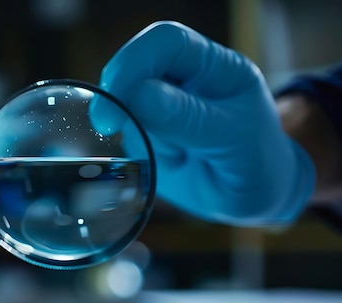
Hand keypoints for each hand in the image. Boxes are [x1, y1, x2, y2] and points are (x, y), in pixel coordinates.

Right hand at [97, 21, 314, 225]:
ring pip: (124, 102)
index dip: (134, 62)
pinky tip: (162, 162)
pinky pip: (124, 132)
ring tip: (171, 157)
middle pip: (135, 65)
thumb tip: (138, 95)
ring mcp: (162, 105)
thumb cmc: (256, 164)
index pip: (167, 42)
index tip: (115, 99)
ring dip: (131, 128)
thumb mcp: (230, 140)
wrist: (253, 200)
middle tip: (105, 125)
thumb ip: (186, 117)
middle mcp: (185, 79)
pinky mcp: (147, 131)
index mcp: (215, 67)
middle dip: (118, 93)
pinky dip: (132, 148)